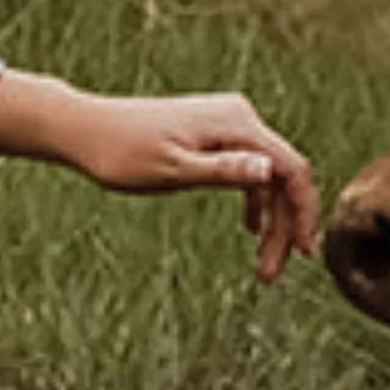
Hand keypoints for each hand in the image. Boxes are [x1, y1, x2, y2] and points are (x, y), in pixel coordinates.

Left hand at [50, 84, 320, 276]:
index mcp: (237, 124)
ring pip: (265, 175)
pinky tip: (250, 229)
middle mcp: (239, 117)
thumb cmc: (123, 152)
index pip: (292, 169)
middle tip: (272, 272)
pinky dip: (252, 200)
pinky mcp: (212, 134)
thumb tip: (268, 169)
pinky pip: (246, 168)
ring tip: (264, 264)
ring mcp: (226, 124)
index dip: (304, 213)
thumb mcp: (173, 170)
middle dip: (284, 225)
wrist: (85, 130)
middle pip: (282, 175)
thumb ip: (223, 171)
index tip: (304, 252)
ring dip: (269, 218)